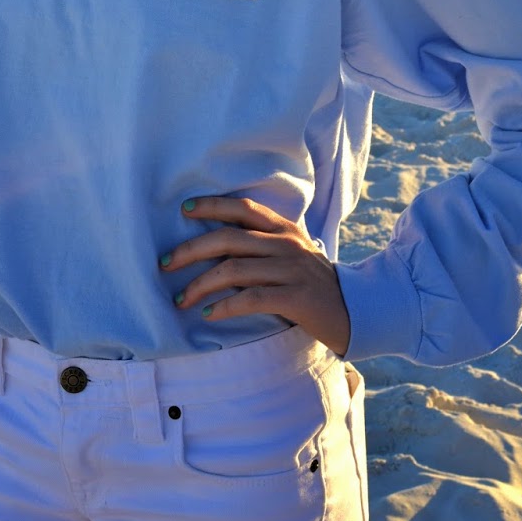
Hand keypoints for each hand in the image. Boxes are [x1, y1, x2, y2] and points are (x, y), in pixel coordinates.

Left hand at [162, 196, 350, 356]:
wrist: (356, 311)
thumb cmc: (313, 284)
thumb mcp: (292, 255)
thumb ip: (263, 246)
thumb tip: (217, 245)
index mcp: (285, 229)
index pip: (243, 208)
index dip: (212, 205)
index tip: (184, 210)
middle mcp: (287, 244)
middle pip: (228, 238)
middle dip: (190, 250)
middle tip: (166, 264)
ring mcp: (292, 270)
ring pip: (233, 269)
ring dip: (200, 285)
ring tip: (181, 299)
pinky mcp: (296, 298)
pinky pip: (251, 299)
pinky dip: (225, 306)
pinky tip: (210, 314)